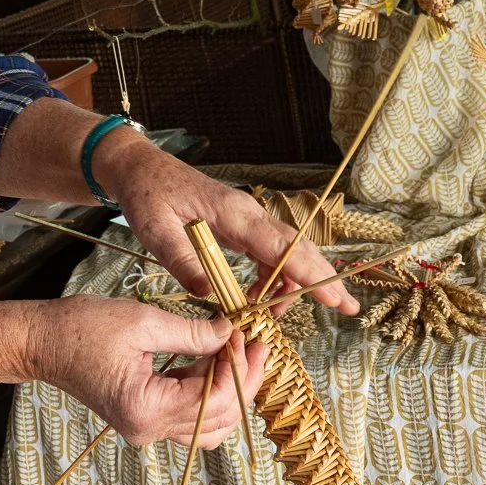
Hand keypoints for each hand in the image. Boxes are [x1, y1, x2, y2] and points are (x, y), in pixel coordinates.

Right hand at [26, 296, 266, 447]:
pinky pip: (189, 414)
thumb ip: (192, 333)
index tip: (246, 334)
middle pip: (218, 419)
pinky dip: (208, 389)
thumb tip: (230, 332)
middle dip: (243, 380)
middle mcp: (148, 429)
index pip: (213, 401)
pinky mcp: (144, 416)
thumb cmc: (80, 328)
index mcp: (145, 409)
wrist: (41, 342)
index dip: (238, 368)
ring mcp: (146, 427)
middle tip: (255, 342)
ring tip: (236, 350)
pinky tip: (213, 357)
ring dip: (228, 389)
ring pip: (208, 424)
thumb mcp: (142, 321)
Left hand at [94, 133, 359, 315]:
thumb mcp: (155, 231)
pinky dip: (272, 277)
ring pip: (287, 252)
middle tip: (345, 309)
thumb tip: (209, 296)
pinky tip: (256, 298)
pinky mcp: (240, 225)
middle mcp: (249, 214)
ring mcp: (247, 218)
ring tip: (270, 315)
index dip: (312, 275)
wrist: (140, 169)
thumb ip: (182, 261)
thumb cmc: (147, 195)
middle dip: (323, 280)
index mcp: (234, 214)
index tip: (336, 299)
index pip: (283, 248)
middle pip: (298, 248)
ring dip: (290, 285)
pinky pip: (269, 252)